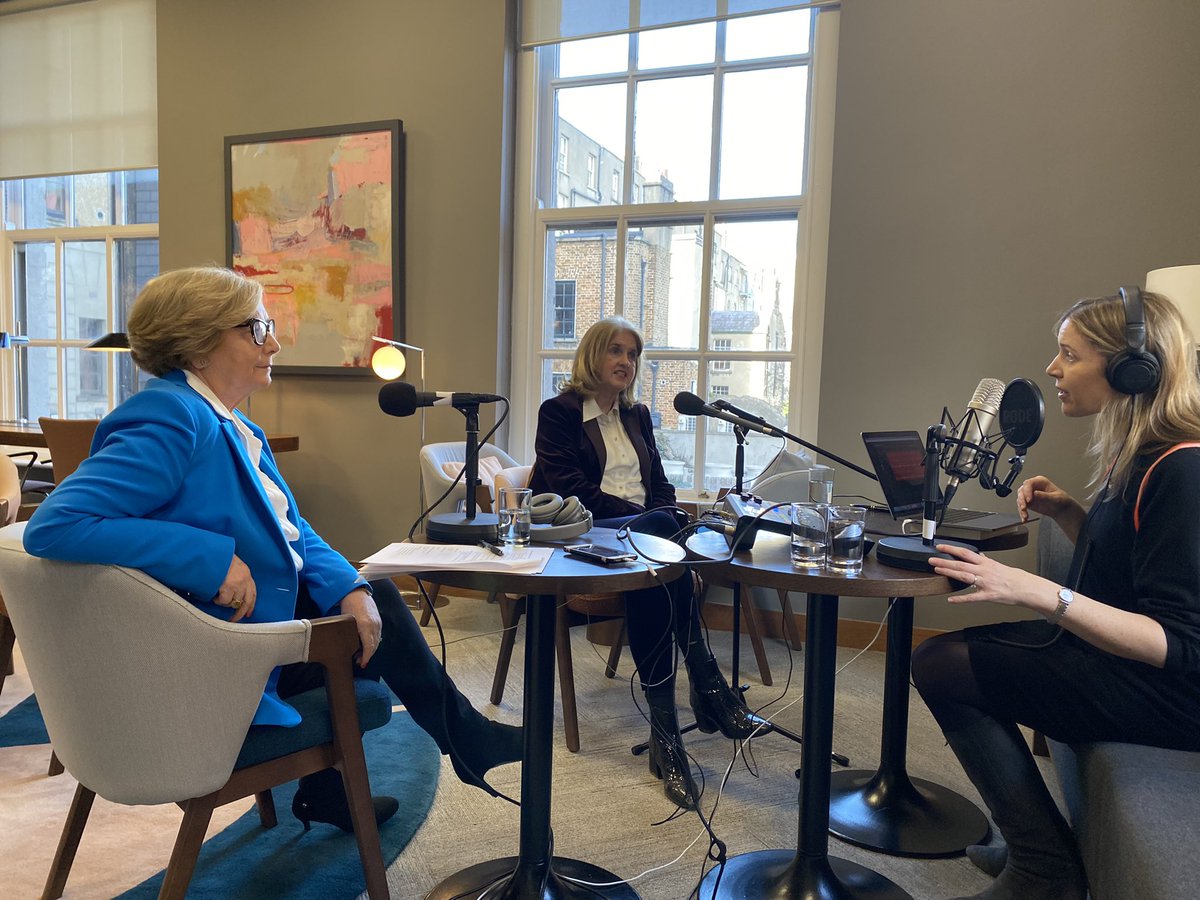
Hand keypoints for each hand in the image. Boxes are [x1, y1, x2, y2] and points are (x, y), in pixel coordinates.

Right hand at [215, 554, 256, 621]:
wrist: (213, 552)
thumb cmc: (219, 559)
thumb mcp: (232, 566)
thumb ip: (236, 577)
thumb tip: (233, 592)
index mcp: (246, 573)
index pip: (253, 592)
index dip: (251, 604)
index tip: (249, 613)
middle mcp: (245, 580)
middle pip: (246, 602)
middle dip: (240, 613)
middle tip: (234, 620)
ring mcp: (237, 584)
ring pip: (233, 602)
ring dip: (225, 603)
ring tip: (217, 598)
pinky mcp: (228, 587)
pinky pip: (223, 601)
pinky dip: (218, 601)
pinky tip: (214, 596)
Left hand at [341, 588, 382, 667]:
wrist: (356, 592)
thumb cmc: (348, 606)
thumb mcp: (346, 622)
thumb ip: (349, 635)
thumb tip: (348, 649)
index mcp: (365, 626)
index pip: (369, 646)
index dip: (366, 657)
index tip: (362, 664)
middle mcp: (374, 625)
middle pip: (374, 646)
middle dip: (367, 656)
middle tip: (359, 662)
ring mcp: (378, 623)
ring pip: (377, 641)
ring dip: (370, 649)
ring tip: (361, 655)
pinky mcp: (379, 621)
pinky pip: (377, 635)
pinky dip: (373, 642)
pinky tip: (366, 645)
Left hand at [929, 543, 1050, 611]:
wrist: (1026, 588)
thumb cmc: (1013, 577)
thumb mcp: (998, 565)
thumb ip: (985, 561)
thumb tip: (978, 555)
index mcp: (986, 563)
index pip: (966, 553)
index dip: (952, 549)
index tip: (940, 547)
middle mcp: (984, 571)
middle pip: (961, 564)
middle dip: (945, 561)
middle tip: (932, 560)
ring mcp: (985, 583)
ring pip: (964, 577)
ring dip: (950, 573)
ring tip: (937, 571)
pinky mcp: (988, 595)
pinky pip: (973, 597)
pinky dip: (961, 599)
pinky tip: (951, 600)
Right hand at [1016, 475, 1079, 523]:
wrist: (1061, 509)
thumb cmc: (1061, 500)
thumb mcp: (1056, 498)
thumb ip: (1045, 496)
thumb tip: (1035, 493)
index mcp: (1040, 481)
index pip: (1029, 483)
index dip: (1027, 491)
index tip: (1029, 500)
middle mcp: (1033, 487)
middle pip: (1022, 491)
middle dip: (1022, 500)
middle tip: (1024, 508)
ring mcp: (1029, 494)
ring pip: (1020, 499)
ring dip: (1021, 508)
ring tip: (1025, 516)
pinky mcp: (1027, 502)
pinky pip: (1021, 507)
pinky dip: (1022, 513)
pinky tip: (1024, 518)